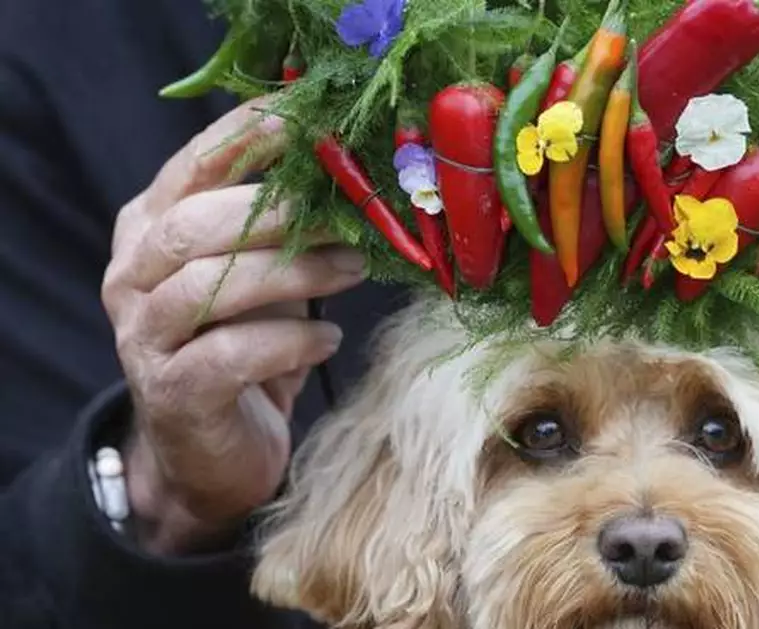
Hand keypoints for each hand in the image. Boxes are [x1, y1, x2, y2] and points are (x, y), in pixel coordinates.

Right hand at [101, 99, 366, 553]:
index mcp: (150, 230)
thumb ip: (285, 229)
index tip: (308, 118)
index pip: (191, 168)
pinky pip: (229, 355)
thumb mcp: (261, 276)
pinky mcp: (172, 392)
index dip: (246, 138)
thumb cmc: (244, 348)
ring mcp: (143, 337)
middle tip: (351, 214)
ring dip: (293, 272)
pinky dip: (289, 342)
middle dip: (276, 212)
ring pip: (208, 286)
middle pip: (193, 224)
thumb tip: (360, 177)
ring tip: (355, 268)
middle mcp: (132, 276)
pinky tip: (328, 338)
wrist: (212, 452)